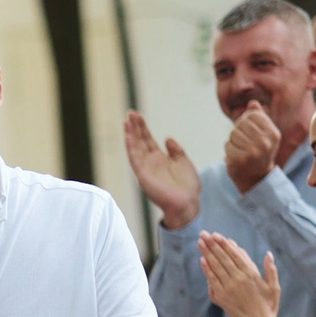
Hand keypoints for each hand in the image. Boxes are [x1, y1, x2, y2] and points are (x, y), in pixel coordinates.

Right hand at [121, 112, 200, 228]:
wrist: (188, 204)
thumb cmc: (188, 188)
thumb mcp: (184, 163)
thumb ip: (176, 151)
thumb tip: (168, 139)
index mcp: (160, 160)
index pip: (148, 140)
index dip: (143, 128)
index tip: (137, 116)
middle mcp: (150, 163)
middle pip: (140, 141)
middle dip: (135, 127)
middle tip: (130, 112)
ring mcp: (146, 169)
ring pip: (135, 148)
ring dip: (131, 134)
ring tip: (127, 120)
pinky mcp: (143, 176)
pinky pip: (135, 159)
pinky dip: (131, 147)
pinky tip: (128, 135)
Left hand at [198, 232, 279, 316]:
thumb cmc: (268, 306)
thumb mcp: (274, 287)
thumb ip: (271, 270)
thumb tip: (268, 254)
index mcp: (252, 274)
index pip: (235, 254)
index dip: (225, 244)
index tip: (217, 235)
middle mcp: (238, 279)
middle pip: (223, 258)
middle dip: (212, 244)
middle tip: (204, 233)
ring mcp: (228, 288)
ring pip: (216, 267)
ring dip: (207, 253)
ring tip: (200, 242)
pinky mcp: (221, 297)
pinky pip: (212, 280)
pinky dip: (207, 270)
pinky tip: (202, 260)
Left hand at [224, 103, 283, 195]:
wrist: (257, 179)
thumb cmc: (260, 153)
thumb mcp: (265, 135)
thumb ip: (259, 118)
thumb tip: (252, 103)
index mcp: (273, 134)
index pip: (252, 115)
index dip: (247, 120)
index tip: (251, 132)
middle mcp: (265, 142)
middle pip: (241, 124)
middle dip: (240, 131)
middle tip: (245, 143)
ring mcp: (252, 152)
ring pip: (233, 134)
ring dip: (234, 141)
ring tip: (242, 150)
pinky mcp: (239, 160)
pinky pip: (227, 145)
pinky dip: (229, 150)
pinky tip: (237, 157)